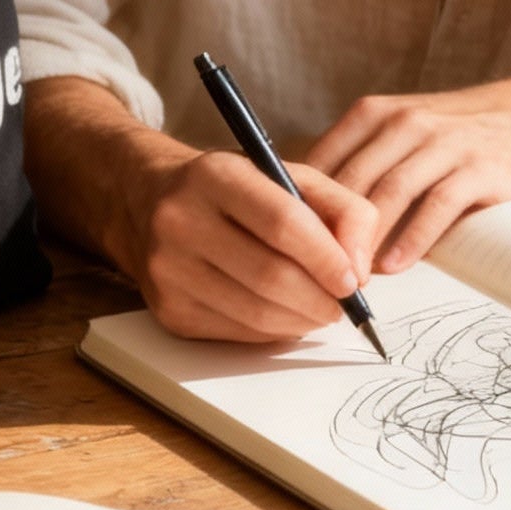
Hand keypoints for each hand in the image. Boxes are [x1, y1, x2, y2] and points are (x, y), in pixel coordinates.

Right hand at [117, 145, 378, 342]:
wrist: (149, 201)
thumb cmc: (233, 190)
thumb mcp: (287, 176)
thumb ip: (341, 209)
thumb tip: (361, 268)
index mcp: (214, 175)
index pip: (282, 222)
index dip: (326, 257)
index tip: (354, 279)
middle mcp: (181, 219)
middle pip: (270, 276)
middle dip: (321, 298)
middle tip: (344, 303)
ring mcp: (168, 268)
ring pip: (256, 313)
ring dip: (302, 320)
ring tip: (319, 308)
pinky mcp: (168, 310)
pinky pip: (237, 334)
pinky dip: (274, 331)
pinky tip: (284, 314)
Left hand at [304, 85, 510, 272]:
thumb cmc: (455, 135)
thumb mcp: (400, 132)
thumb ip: (359, 164)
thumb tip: (305, 214)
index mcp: (373, 115)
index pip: (323, 161)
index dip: (301, 206)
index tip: (285, 246)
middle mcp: (403, 123)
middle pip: (351, 181)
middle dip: (328, 231)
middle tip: (311, 273)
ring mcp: (442, 143)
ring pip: (389, 194)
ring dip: (365, 241)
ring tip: (350, 278)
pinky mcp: (478, 168)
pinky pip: (437, 205)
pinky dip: (412, 238)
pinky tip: (394, 266)